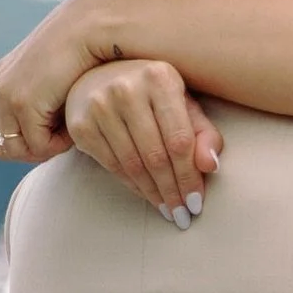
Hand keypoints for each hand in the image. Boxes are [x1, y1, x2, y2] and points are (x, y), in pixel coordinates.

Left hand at [0, 0, 121, 162]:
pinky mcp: (21, 101)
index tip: (59, 128)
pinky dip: (60, 142)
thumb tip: (50, 132)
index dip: (31, 141)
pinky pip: (38, 146)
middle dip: (35, 149)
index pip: (2, 134)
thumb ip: (46, 104)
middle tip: (63, 136)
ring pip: (17, 150)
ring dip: (46, 148)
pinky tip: (76, 120)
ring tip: (70, 128)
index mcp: (2, 81)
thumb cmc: (86, 54)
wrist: (91, 27)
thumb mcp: (56, 82)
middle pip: (3, 147)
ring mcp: (5, 94)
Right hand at [65, 60, 224, 223]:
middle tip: (183, 215)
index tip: (197, 202)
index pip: (179, 140)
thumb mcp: (183, 104)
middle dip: (172, 191)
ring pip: (133, 165)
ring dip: (153, 193)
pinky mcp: (81, 125)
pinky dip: (132, 185)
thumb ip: (203, 133)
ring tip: (168, 210)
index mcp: (159, 78)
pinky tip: (147, 195)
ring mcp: (99, 106)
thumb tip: (211, 166)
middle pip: (155, 156)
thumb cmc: (152, 95)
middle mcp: (126, 89)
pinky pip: (112, 165)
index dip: (189, 176)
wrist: (100, 77)